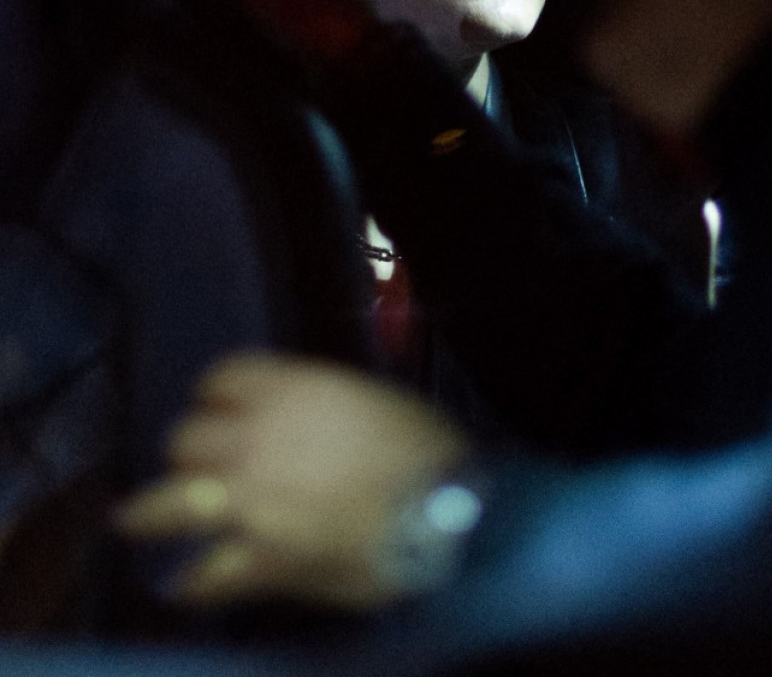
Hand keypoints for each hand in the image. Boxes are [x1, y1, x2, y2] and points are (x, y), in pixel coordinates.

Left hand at [116, 354, 469, 609]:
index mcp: (290, 390)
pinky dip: (193, 582)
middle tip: (190, 463)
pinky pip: (210, 573)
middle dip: (187, 450)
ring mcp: (252, 501)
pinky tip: (182, 586)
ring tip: (132, 520)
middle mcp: (257, 437)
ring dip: (151, 512)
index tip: (216, 403)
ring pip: (175, 501)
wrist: (445, 508)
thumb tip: (303, 425)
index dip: (215, 393)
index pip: (224, 378)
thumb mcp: (368, 399)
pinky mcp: (264, 558)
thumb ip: (320, 407)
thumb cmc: (422, 445)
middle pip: (189, 437)